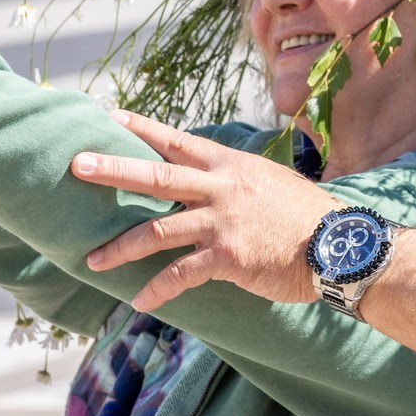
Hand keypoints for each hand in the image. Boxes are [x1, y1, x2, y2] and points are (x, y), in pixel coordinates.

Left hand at [69, 110, 335, 307]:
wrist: (338, 245)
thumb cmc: (307, 216)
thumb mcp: (270, 181)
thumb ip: (236, 179)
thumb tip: (213, 178)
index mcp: (231, 166)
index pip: (178, 141)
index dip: (142, 128)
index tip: (109, 115)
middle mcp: (222, 188)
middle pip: (156, 175)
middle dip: (113, 169)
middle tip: (76, 164)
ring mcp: (222, 222)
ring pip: (158, 230)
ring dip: (120, 246)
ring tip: (91, 259)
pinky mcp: (227, 256)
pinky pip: (180, 274)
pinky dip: (156, 289)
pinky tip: (138, 300)